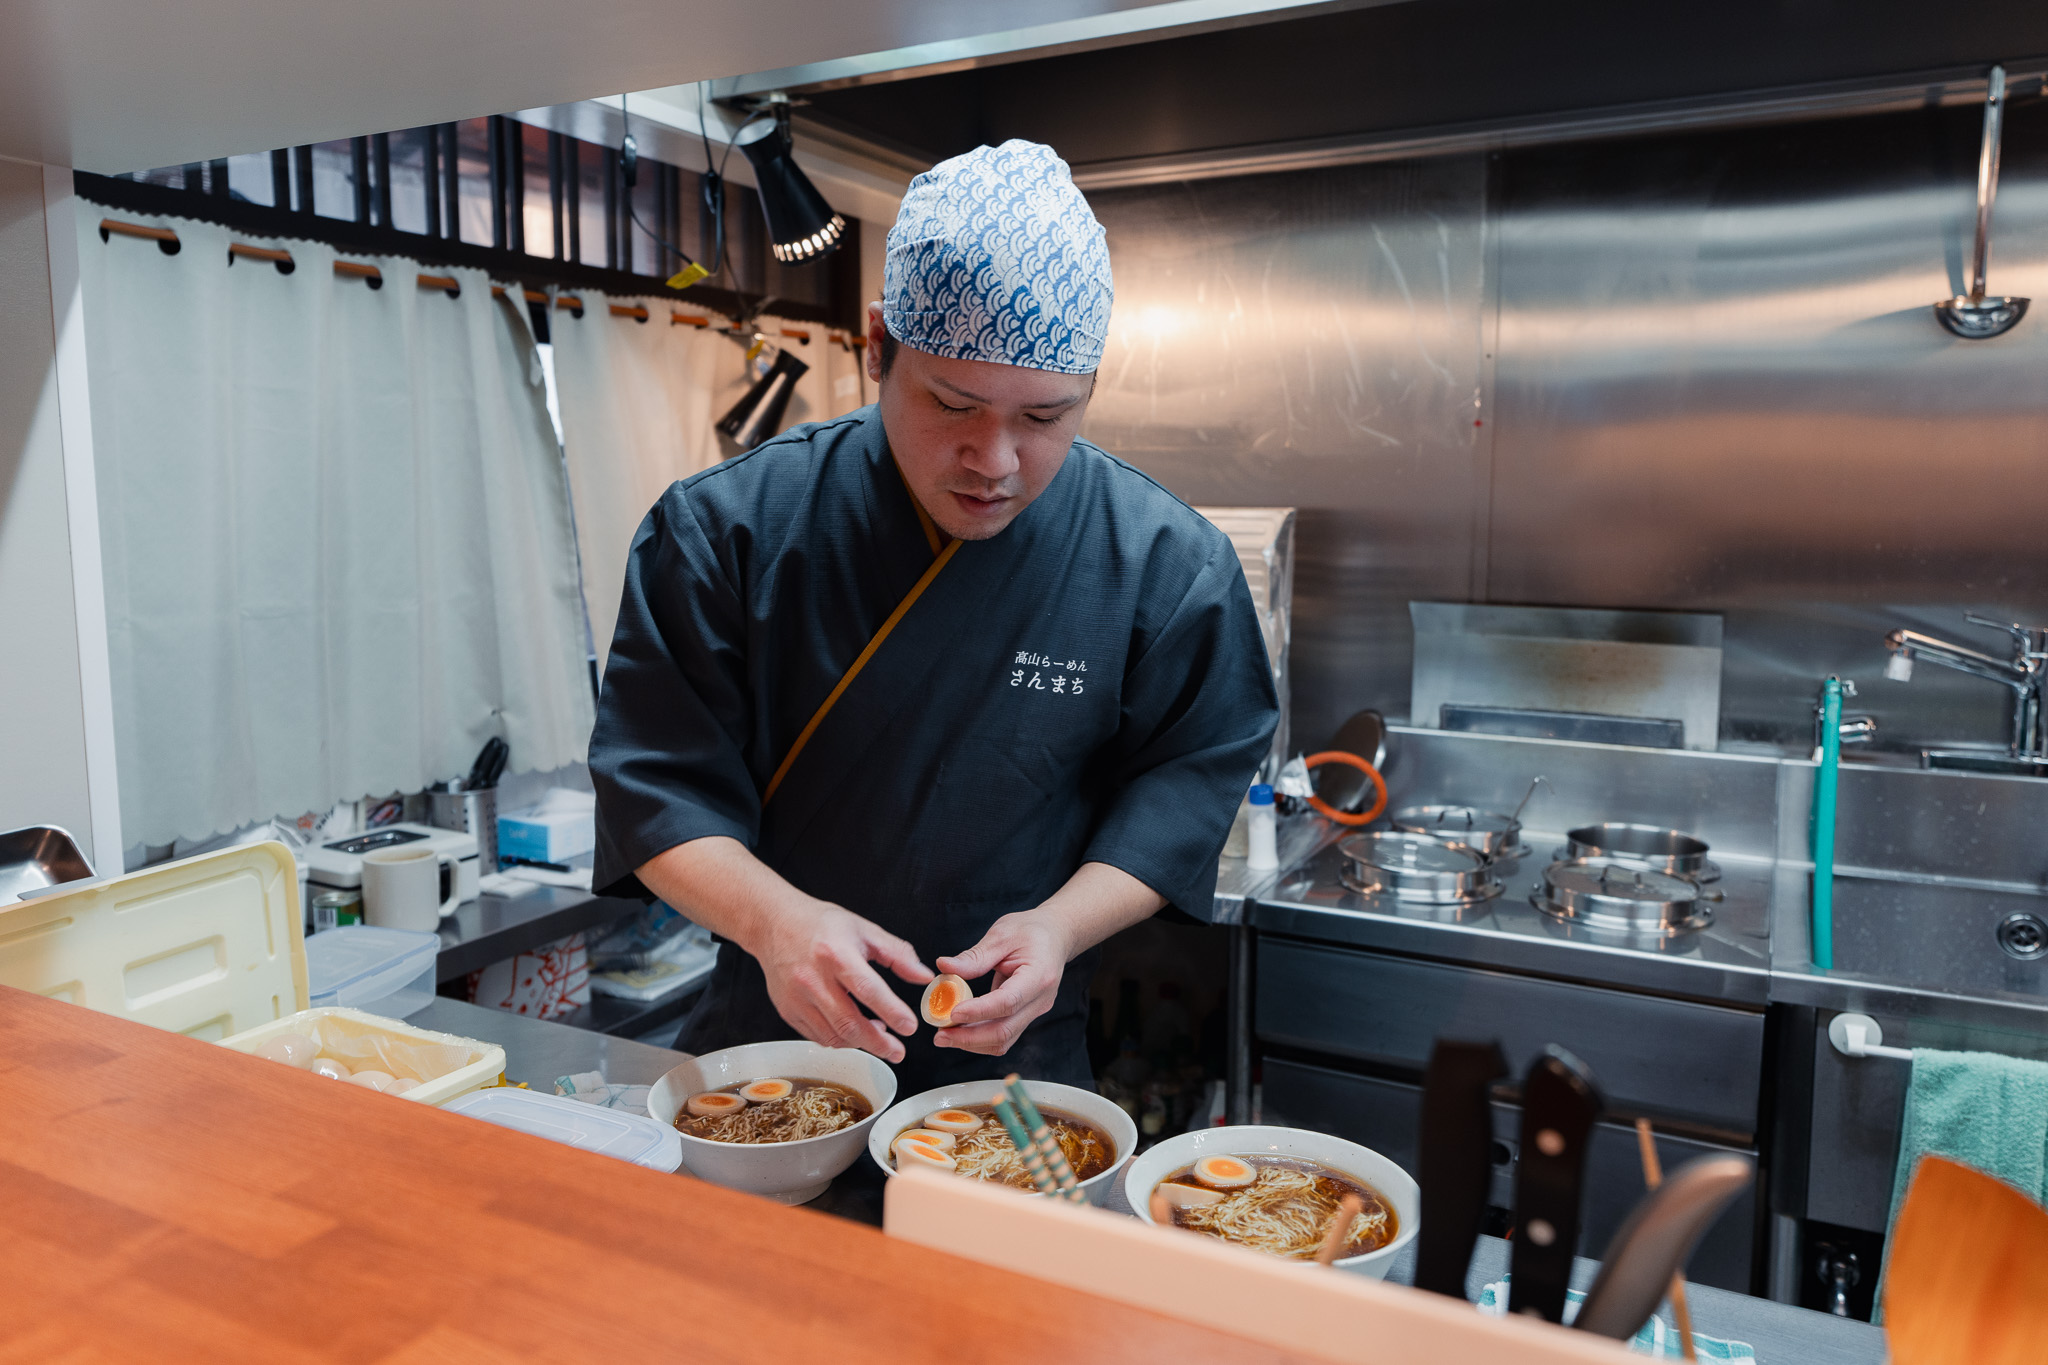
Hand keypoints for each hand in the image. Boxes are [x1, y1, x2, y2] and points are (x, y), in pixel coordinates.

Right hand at [754, 900, 933, 1063]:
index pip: (867, 989)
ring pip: (833, 1035)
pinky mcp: (787, 1010)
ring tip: (879, 1037)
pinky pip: (817, 1036)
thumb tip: (924, 976)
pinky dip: (840, 1040)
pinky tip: (853, 1032)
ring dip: (860, 1043)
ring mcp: (797, 998)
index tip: (909, 1026)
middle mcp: (813, 979)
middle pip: (848, 1023)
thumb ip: (897, 953)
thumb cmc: (821, 925)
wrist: (775, 924)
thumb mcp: (864, 929)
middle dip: (878, 1043)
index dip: (891, 1011)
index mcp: (835, 954)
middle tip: (898, 1051)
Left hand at [932, 911, 1074, 1055]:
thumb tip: (943, 966)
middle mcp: (1040, 1000)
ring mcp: (1035, 1011)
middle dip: (969, 1038)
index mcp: (1039, 976)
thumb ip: (975, 956)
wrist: (1056, 936)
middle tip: (940, 1036)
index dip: (978, 1011)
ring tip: (944, 1036)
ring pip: (1003, 1039)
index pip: (1007, 1002)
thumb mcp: (1002, 935)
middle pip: (1004, 1031)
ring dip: (972, 1042)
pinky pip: (1003, 1034)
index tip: (951, 1013)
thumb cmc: (1030, 931)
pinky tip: (959, 1031)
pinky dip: (980, 1038)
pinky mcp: (1026, 1016)